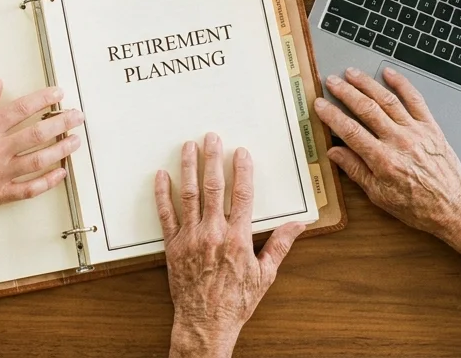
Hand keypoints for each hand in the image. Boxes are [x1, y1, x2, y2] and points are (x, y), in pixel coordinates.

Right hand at [0, 80, 83, 231]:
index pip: (22, 109)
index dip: (44, 99)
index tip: (59, 94)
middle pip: (38, 133)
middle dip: (62, 123)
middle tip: (78, 117)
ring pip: (39, 160)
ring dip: (61, 150)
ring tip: (75, 141)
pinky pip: (29, 189)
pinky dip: (48, 182)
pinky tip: (61, 173)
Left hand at [156, 133, 304, 357]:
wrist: (206, 323)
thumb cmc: (236, 301)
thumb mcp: (265, 275)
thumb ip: (281, 245)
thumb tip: (299, 226)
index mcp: (237, 238)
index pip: (242, 195)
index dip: (242, 170)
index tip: (241, 152)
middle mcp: (212, 233)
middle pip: (213, 187)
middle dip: (213, 159)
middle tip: (212, 137)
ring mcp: (190, 238)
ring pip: (188, 195)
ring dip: (188, 168)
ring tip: (188, 147)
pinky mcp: (173, 246)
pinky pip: (165, 215)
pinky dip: (162, 194)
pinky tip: (161, 176)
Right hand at [315, 67, 460, 271]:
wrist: (453, 208)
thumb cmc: (418, 207)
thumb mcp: (379, 196)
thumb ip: (356, 171)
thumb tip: (335, 154)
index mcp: (383, 160)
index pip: (350, 131)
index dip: (332, 115)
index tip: (320, 105)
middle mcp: (399, 141)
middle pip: (366, 109)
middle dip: (346, 92)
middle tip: (332, 82)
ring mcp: (416, 131)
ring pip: (387, 100)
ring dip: (367, 84)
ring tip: (352, 73)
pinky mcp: (431, 127)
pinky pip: (415, 100)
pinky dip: (401, 84)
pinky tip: (389, 73)